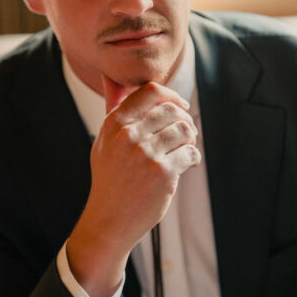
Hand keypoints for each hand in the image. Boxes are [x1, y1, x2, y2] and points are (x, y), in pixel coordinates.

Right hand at [67, 79, 200, 296]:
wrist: (109, 220)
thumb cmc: (109, 179)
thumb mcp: (103, 141)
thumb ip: (112, 109)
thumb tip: (109, 75)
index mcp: (114, 124)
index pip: (150, 91)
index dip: (172, 95)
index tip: (180, 107)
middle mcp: (128, 135)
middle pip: (172, 110)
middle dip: (184, 120)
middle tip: (186, 134)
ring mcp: (146, 154)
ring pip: (184, 130)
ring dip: (191, 140)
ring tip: (186, 150)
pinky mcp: (162, 173)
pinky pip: (190, 153)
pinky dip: (193, 158)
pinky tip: (187, 164)